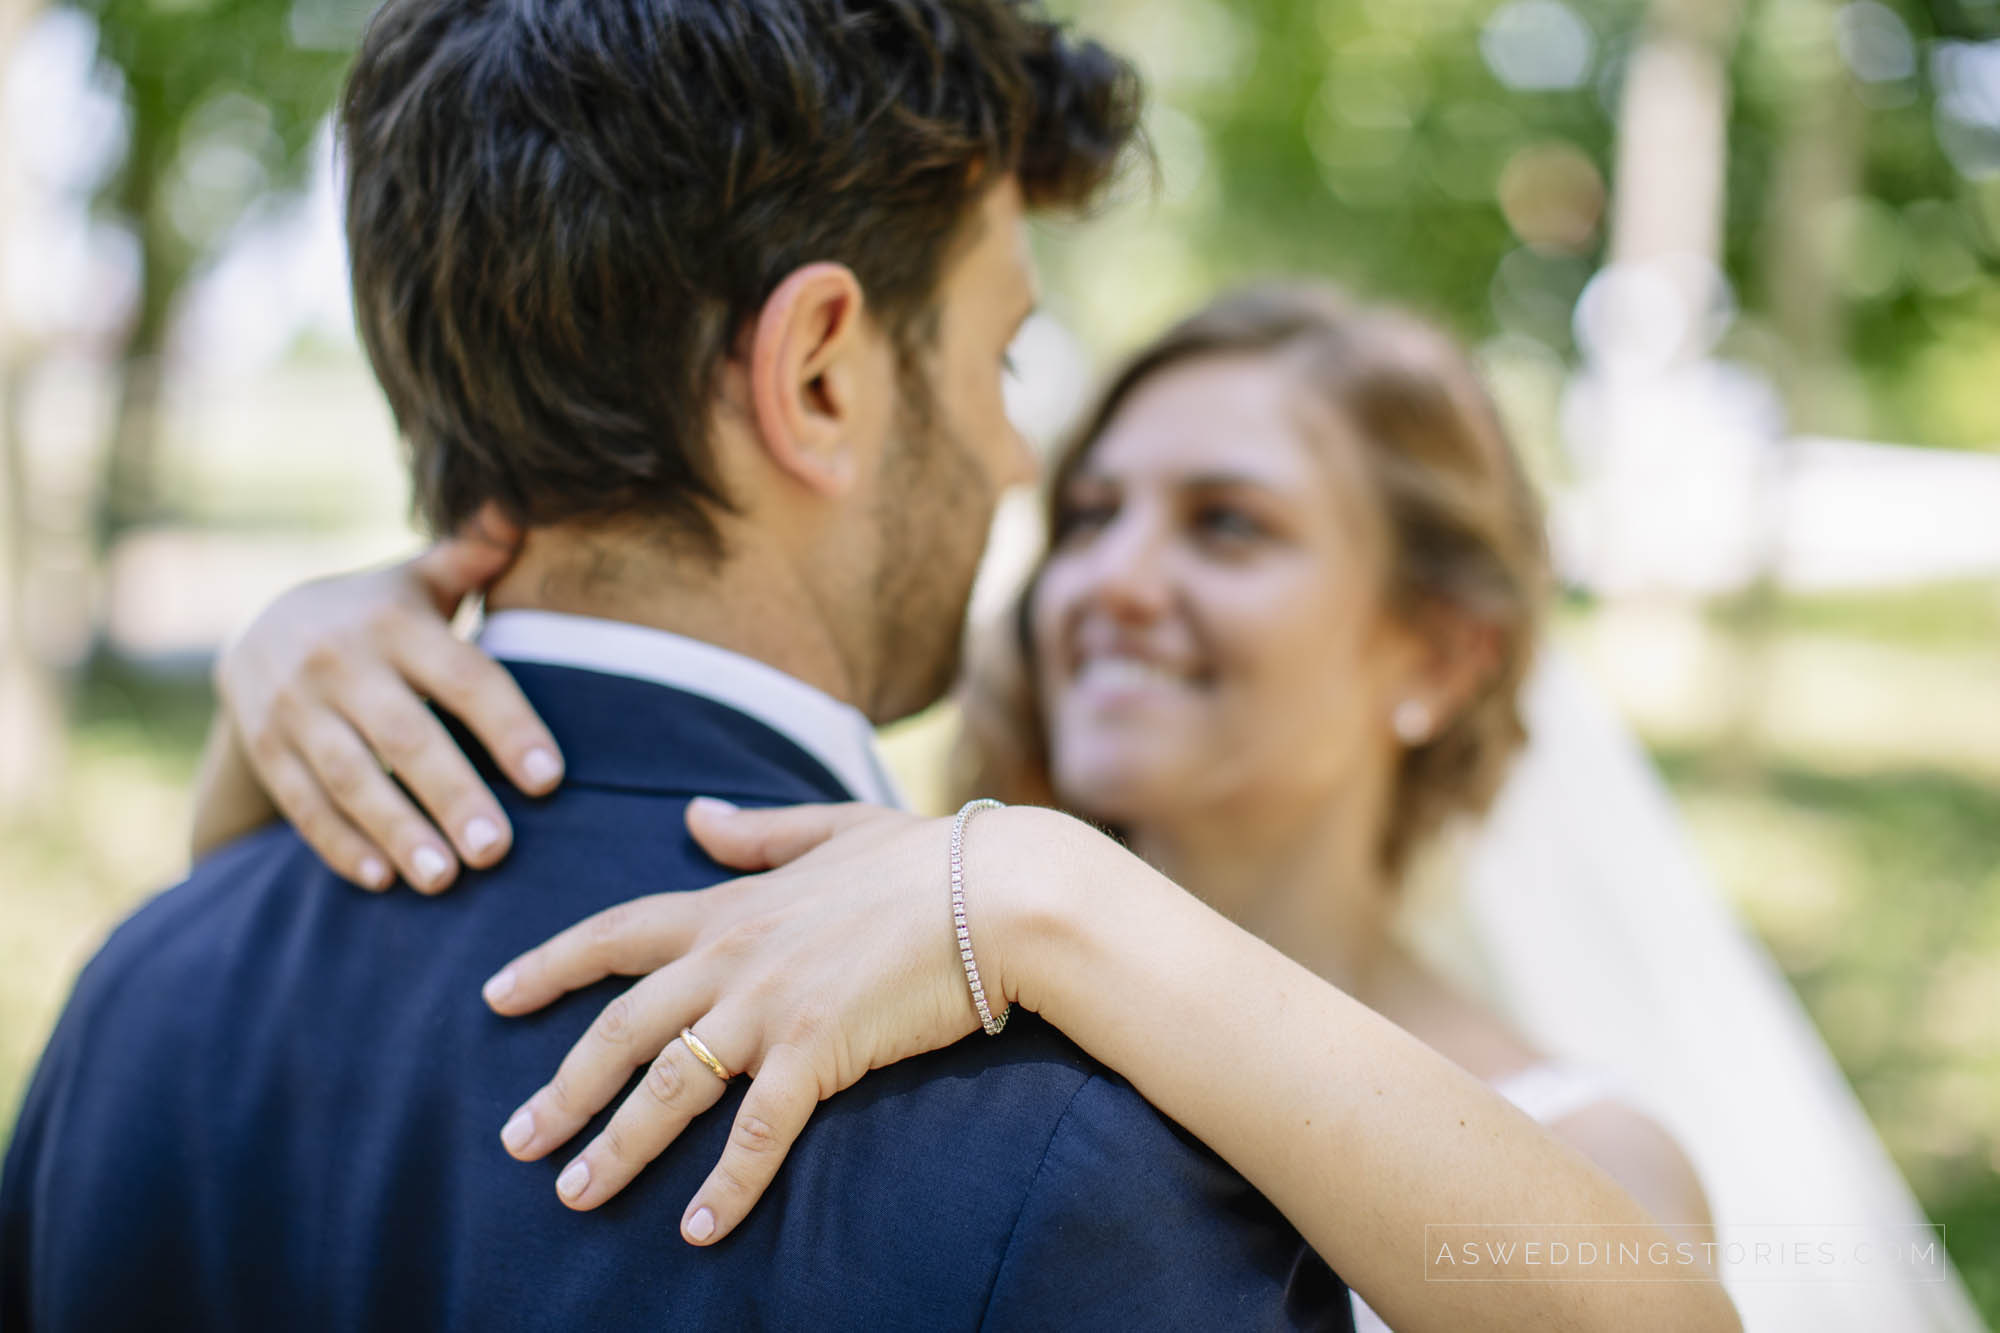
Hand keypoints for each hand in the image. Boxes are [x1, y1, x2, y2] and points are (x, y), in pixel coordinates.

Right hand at [213, 503, 562, 891]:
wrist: (259, 630)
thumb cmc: (378, 614)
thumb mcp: (419, 579)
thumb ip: (473, 553)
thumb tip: (522, 506)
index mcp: (394, 622)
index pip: (463, 676)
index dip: (508, 725)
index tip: (550, 779)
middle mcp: (340, 663)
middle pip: (406, 734)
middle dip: (452, 793)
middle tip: (497, 850)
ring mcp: (294, 710)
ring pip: (350, 777)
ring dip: (397, 830)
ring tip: (443, 879)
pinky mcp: (266, 750)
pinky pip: (302, 803)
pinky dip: (339, 844)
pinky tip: (380, 880)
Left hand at [481, 799, 1064, 1243]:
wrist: (1001, 890)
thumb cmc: (931, 858)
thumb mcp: (833, 829)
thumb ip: (758, 832)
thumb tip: (696, 816)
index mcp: (733, 905)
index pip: (616, 934)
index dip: (550, 965)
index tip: (495, 994)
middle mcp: (732, 958)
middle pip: (620, 1029)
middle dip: (561, 1087)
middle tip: (515, 1139)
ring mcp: (769, 1006)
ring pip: (667, 1088)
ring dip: (614, 1147)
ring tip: (573, 1196)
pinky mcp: (817, 1051)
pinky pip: (755, 1134)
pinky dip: (724, 1187)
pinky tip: (697, 1232)